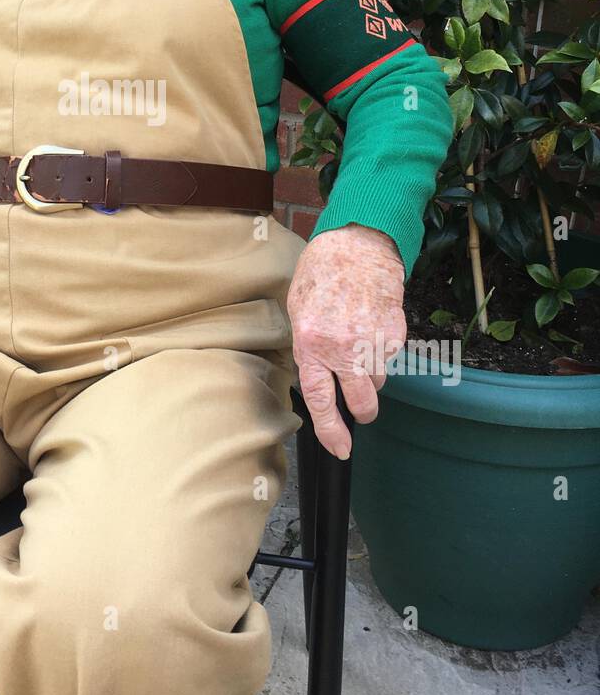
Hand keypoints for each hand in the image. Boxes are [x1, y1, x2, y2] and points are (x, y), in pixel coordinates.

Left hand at [285, 223, 406, 459]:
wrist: (357, 245)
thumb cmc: (321, 275)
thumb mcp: (299, 311)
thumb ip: (308, 349)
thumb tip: (317, 380)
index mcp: (311, 344)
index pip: (321, 400)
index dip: (331, 430)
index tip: (341, 449)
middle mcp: (343, 347)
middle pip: (362, 401)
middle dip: (362, 411)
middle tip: (361, 410)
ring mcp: (373, 342)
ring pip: (378, 381)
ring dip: (370, 374)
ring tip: (359, 344)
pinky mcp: (395, 333)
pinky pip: (390, 358)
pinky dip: (382, 351)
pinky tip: (371, 326)